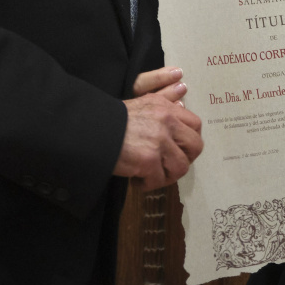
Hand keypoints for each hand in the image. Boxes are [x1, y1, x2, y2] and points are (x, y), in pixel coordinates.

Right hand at [113, 66, 203, 189]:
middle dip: (183, 160)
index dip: (189, 141)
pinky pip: (159, 180)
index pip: (195, 125)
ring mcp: (159, 140)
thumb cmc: (111, 120)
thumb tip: (183, 100)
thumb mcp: (140, 103)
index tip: (177, 151)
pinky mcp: (149, 159)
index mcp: (166, 107)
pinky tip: (136, 180)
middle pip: (195, 147)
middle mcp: (167, 121)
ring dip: (166, 176)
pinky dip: (148, 184)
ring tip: (150, 176)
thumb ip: (163, 100)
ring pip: (181, 166)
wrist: (89, 130)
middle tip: (167, 167)